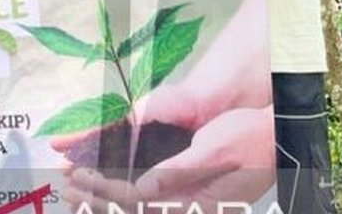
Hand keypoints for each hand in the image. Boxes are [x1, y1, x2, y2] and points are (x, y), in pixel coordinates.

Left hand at [59, 108, 274, 210]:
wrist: (278, 135)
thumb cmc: (250, 136)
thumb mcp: (214, 148)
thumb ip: (179, 171)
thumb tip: (142, 189)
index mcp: (200, 201)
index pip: (139, 202)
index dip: (104, 190)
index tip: (78, 176)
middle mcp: (194, 207)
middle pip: (134, 210)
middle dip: (96, 199)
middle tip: (63, 185)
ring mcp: (193, 203)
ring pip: (138, 208)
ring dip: (104, 200)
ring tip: (73, 190)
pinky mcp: (192, 195)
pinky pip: (149, 200)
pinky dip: (122, 196)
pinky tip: (103, 187)